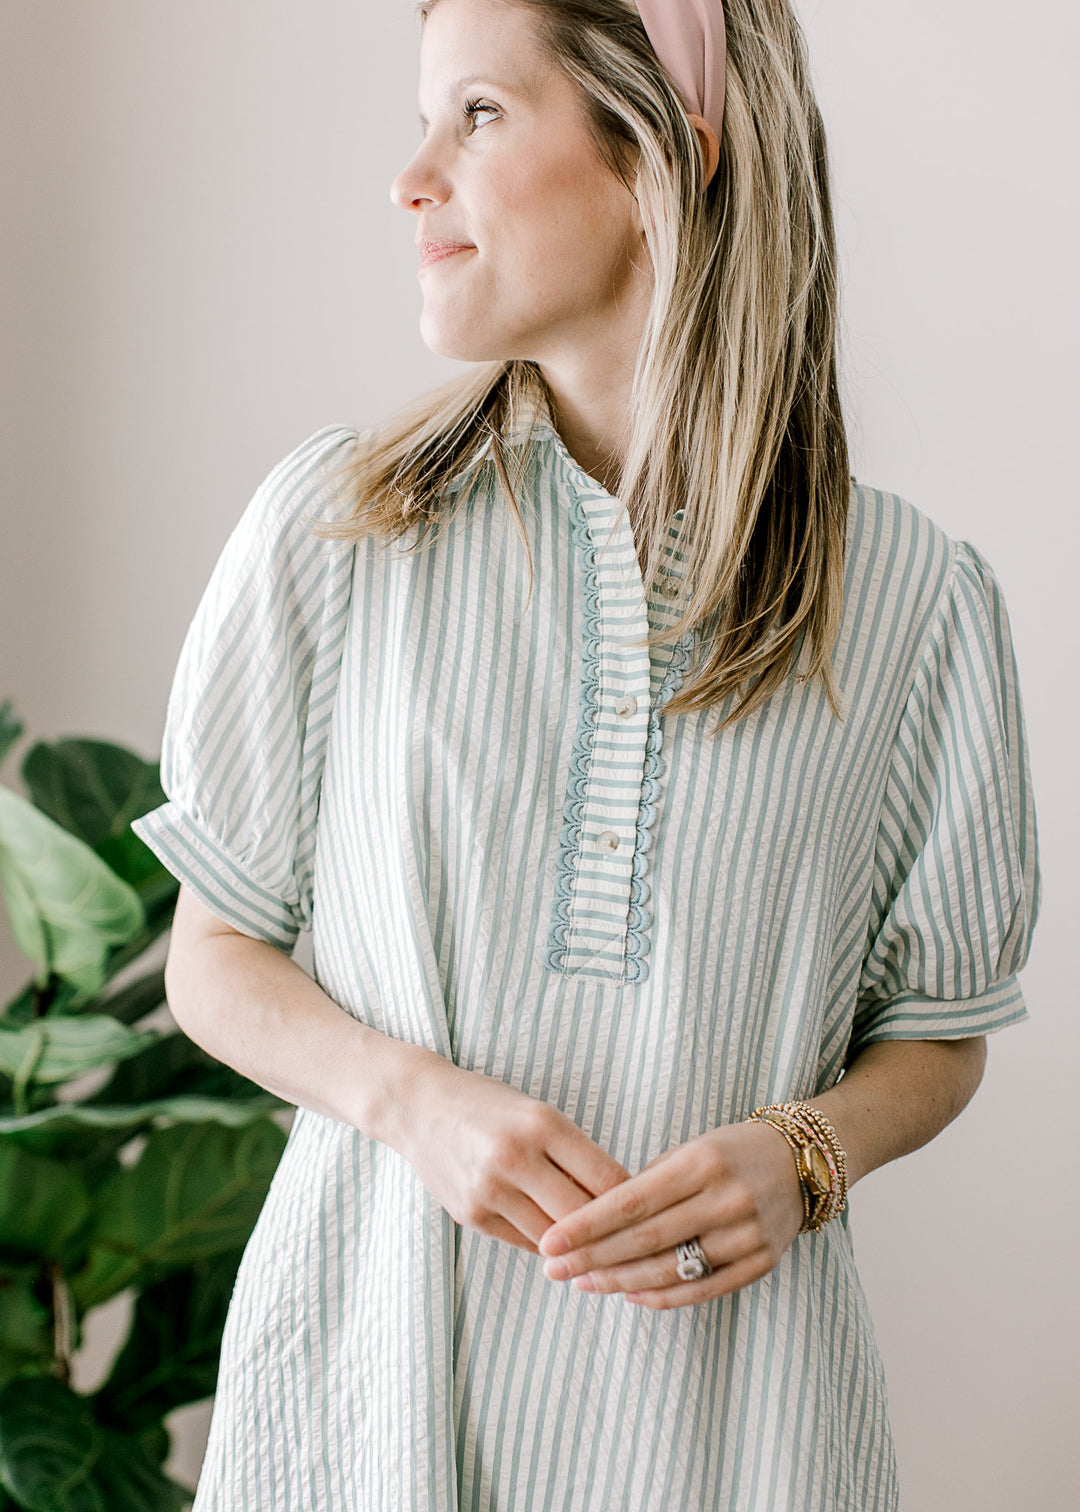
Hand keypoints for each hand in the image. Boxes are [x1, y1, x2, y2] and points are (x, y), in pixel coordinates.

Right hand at [392, 1054, 631, 1252]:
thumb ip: (573, 1154)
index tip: (650, 1211)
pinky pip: (524, 1243)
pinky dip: (546, 1245)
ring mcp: (490, 1189)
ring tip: (601, 1250)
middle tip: (633, 1242)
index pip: (606, 1176)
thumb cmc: (490, 1107)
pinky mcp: (472, 1215)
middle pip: (584, 1214)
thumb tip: (619, 1199)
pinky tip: (560, 1245)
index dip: (634, 1200)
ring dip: (579, 1246)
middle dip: (610, 1231)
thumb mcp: (536, 1113)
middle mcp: (516, 1156)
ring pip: (555, 1238)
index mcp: (542, 1123)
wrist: (418, 1107)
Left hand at [536, 1119, 805, 1307]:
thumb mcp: (690, 1149)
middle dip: (592, 1258)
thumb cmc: (731, 1151)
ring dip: (620, 1281)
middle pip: (645, 1239)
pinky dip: (662, 1297)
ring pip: (671, 1270)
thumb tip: (593, 1221)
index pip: (631, 1202)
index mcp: (701, 1163)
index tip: (549, 1241)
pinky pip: (703, 1289)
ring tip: (583, 1283)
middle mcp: (726, 1199)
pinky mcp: (762, 1263)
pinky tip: (629, 1295)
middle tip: (553, 1270)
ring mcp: (747, 1235)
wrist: (803, 1162)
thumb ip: (648, 1184)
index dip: (586, 1226)